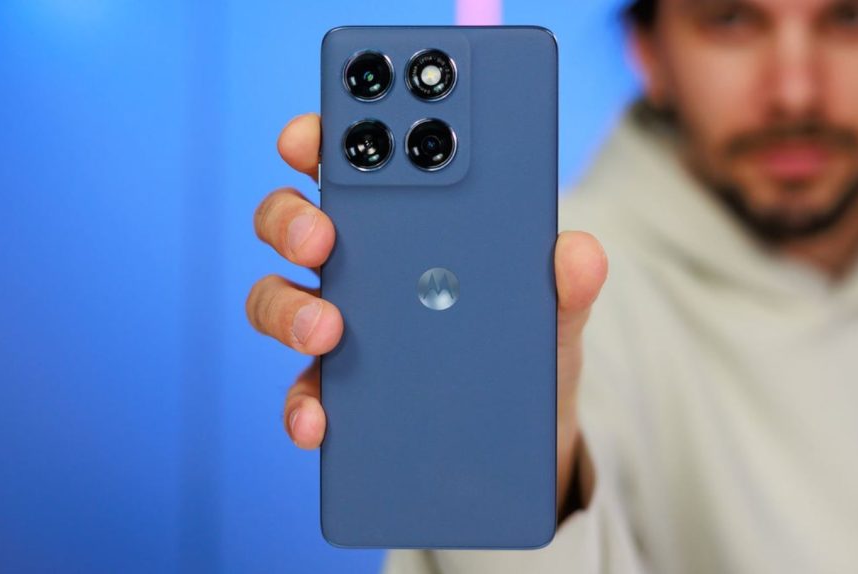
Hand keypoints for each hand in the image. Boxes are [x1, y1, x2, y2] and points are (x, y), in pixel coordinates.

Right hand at [247, 112, 608, 516]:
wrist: (523, 434)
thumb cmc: (526, 346)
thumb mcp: (555, 312)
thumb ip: (567, 281)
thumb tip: (581, 254)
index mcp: (405, 224)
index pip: (350, 165)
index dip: (320, 140)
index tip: (311, 137)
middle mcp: (357, 267)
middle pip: (293, 222)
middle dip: (292, 218)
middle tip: (320, 237)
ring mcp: (337, 327)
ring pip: (276, 298)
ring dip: (288, 308)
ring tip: (326, 330)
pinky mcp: (335, 391)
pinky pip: (300, 391)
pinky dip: (300, 404)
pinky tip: (319, 420)